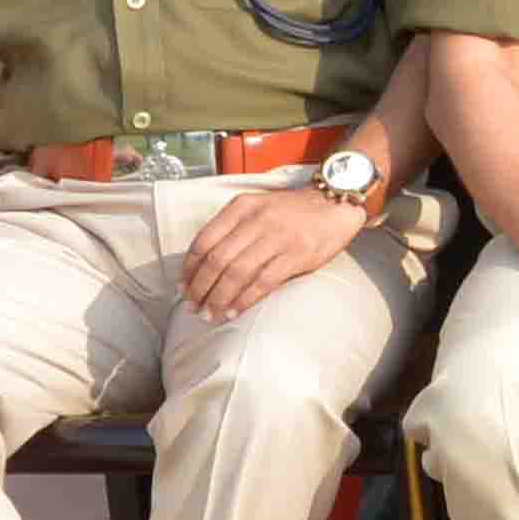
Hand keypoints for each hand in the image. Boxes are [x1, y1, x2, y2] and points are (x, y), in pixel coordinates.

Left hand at [182, 179, 368, 321]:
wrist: (335, 204)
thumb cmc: (293, 211)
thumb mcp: (257, 207)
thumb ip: (233, 228)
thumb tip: (203, 266)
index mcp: (242, 207)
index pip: (204, 241)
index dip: (189, 269)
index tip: (183, 288)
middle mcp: (257, 220)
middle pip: (217, 260)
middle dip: (200, 288)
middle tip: (193, 308)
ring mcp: (278, 237)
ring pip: (237, 273)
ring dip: (219, 298)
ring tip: (210, 315)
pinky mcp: (297, 255)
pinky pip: (263, 281)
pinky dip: (245, 299)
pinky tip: (235, 312)